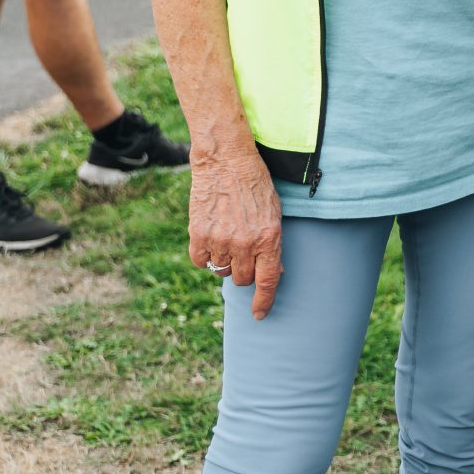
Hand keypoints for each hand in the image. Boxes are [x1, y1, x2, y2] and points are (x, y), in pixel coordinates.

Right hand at [187, 143, 283, 317]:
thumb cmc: (254, 182)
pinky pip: (201, 261)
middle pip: (243, 279)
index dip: (265, 301)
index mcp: (269, 238)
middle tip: (243, 249)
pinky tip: (211, 236)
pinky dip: (205, 255)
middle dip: (245, 269)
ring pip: (221, 271)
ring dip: (225, 260)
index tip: (260, 314)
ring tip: (227, 234)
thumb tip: (274, 271)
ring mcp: (220, 240)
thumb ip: (273, 242)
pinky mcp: (198, 234)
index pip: (268, 281)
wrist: (226, 159)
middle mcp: (245, 243)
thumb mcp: (274, 212)